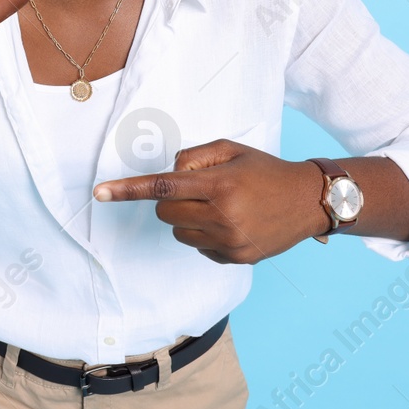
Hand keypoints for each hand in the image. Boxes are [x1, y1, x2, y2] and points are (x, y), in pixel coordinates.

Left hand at [92, 139, 324, 263]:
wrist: (308, 201)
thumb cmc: (265, 170)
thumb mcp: (231, 150)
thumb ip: (195, 157)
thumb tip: (169, 173)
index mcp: (219, 185)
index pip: (163, 188)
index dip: (128, 190)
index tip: (99, 193)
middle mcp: (222, 216)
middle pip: (164, 213)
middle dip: (170, 201)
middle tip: (197, 190)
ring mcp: (229, 241)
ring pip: (179, 232)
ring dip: (188, 219)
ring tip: (220, 206)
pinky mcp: (235, 259)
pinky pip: (198, 248)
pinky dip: (205, 235)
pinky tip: (231, 224)